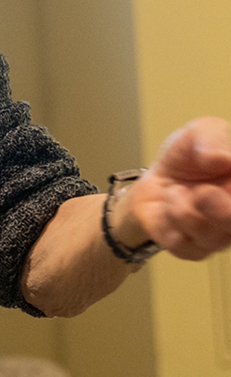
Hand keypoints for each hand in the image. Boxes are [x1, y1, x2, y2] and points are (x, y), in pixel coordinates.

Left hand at [128, 117, 230, 259]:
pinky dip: (169, 222)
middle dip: (221, 211)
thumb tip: (224, 159)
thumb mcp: (201, 132)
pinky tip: (170, 207)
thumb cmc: (188, 157)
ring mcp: (219, 237)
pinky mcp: (193, 249)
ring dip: (184, 209)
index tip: (225, 174)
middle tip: (203, 192)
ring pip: (210, 237)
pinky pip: (183, 245)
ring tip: (176, 191)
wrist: (156, 176)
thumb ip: (213, 138)